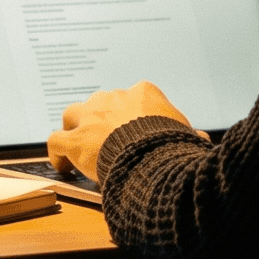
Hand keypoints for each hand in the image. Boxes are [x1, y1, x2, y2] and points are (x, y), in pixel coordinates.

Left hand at [46, 81, 203, 182]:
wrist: (152, 156)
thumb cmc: (172, 145)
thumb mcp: (186, 135)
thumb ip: (189, 134)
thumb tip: (202, 140)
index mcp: (142, 93)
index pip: (133, 97)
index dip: (131, 115)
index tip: (133, 130)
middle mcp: (113, 98)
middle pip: (100, 103)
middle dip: (101, 118)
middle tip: (106, 139)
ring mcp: (90, 116)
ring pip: (72, 115)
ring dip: (74, 128)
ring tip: (78, 145)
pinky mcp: (75, 139)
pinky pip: (56, 140)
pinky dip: (57, 152)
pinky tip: (62, 165)